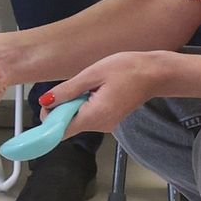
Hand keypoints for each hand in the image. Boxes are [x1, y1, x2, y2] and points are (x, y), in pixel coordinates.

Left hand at [39, 50, 176, 137]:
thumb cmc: (127, 69)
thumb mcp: (93, 74)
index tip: (48, 103)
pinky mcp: (109, 119)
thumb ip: (68, 90)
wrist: (155, 73)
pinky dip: (83, 104)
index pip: (61, 131)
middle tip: (74, 86)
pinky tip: (94, 89)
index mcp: (95, 116)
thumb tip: (45, 102)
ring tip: (89, 85)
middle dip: (62, 108)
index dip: (49, 120)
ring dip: (74, 104)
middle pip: (68, 125)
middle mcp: (100, 126)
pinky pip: (88, 116)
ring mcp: (106, 124)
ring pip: (77, 120)